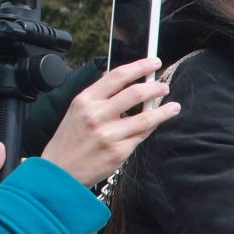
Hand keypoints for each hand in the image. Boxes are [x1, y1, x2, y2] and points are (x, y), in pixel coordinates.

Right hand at [41, 55, 177, 187]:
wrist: (60, 171)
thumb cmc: (70, 139)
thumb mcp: (77, 110)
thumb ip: (100, 96)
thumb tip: (126, 81)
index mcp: (85, 100)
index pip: (117, 76)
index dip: (139, 66)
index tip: (154, 62)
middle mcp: (96, 115)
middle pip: (135, 94)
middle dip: (155, 87)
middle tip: (164, 86)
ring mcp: (108, 135)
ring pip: (145, 118)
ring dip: (164, 110)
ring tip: (174, 106)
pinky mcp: (118, 152)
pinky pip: (142, 135)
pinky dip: (152, 127)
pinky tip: (157, 122)